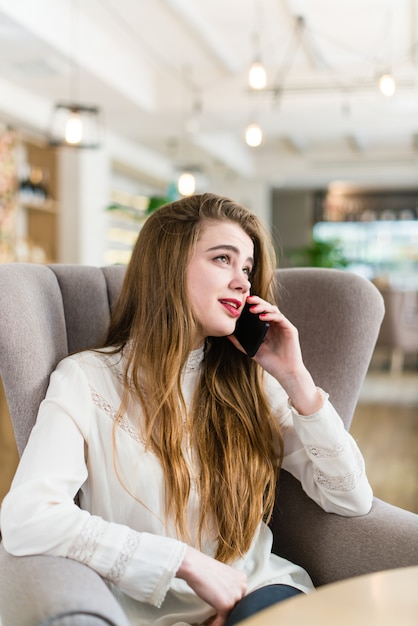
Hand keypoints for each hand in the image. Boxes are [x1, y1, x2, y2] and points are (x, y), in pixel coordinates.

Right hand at [177, 546, 246, 625]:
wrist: (195, 566)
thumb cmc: (204, 569)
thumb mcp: (222, 576)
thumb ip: (229, 586)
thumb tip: (225, 598)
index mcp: (242, 578)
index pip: (239, 596)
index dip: (229, 603)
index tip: (220, 608)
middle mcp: (242, 586)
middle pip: (237, 606)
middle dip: (226, 611)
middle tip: (215, 616)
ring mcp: (235, 596)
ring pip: (230, 614)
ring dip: (220, 619)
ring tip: (211, 621)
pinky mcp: (227, 605)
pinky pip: (223, 620)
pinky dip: (215, 624)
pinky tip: (208, 624)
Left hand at [229, 296, 322, 414]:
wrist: (286, 373)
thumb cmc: (270, 363)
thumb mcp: (251, 351)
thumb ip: (240, 343)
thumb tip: (227, 334)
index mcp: (267, 328)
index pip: (259, 312)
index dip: (251, 305)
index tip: (241, 302)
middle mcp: (275, 325)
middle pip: (266, 307)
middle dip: (257, 302)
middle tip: (247, 299)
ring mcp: (283, 326)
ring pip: (274, 310)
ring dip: (263, 307)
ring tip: (252, 309)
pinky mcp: (290, 329)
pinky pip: (280, 318)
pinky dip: (271, 316)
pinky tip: (262, 317)